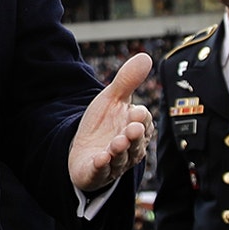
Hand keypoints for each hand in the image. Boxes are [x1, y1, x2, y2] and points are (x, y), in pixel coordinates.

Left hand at [69, 52, 153, 192]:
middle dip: (134, 136)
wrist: (82, 148)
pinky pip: (101, 172)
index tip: (136, 112)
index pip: (143, 122)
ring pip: (121, 159)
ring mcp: (114, 162)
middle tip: (132, 129)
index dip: (140, 118)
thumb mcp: (112, 99)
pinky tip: (100, 159)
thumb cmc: (103, 124)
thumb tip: (146, 57)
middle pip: (136, 143)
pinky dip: (101, 167)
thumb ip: (127, 81)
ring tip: (117, 143)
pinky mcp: (96, 173)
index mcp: (136, 128)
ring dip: (119, 151)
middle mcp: (129, 148)